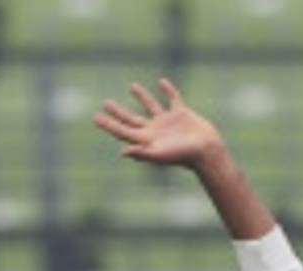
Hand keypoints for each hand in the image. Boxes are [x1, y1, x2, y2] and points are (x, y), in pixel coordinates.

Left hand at [93, 78, 223, 169]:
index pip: (123, 131)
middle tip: (105, 103)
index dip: (108, 124)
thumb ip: (141, 153)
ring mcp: (168, 122)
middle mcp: (155, 130)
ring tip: (132, 86)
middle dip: (118, 112)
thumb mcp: (160, 155)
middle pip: (132, 119)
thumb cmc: (183, 156)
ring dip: (142, 97)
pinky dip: (168, 90)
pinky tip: (162, 82)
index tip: (95, 117)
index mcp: (147, 140)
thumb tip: (123, 152)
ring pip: (151, 106)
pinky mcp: (182, 114)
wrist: (207, 152)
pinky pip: (173, 99)